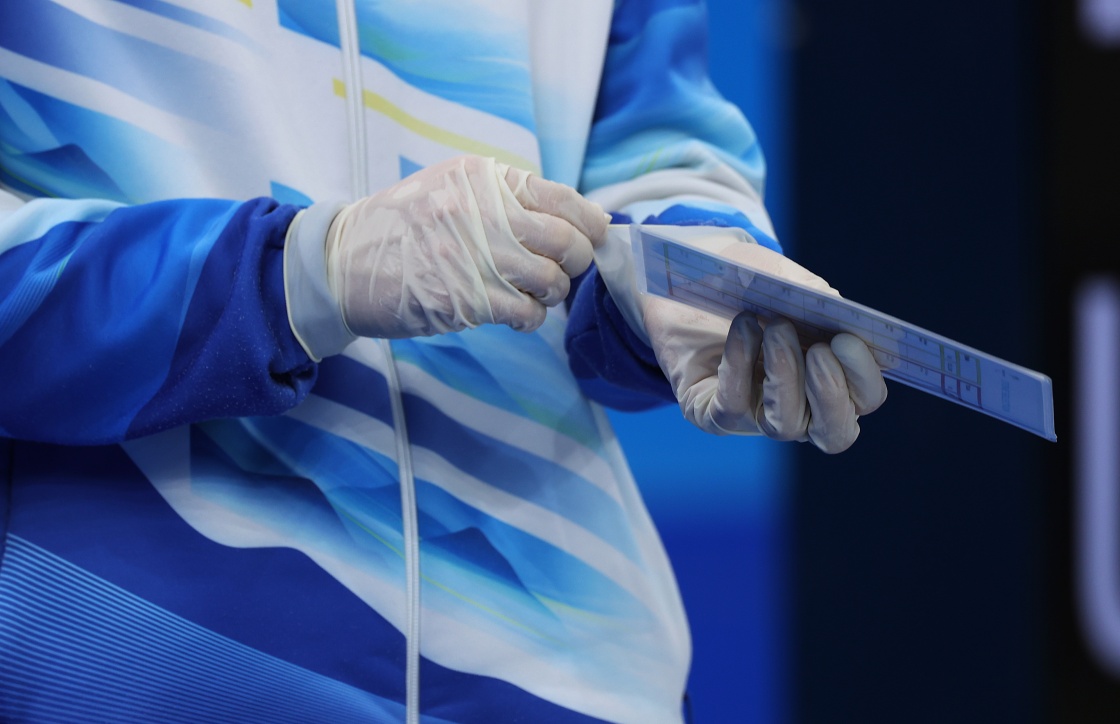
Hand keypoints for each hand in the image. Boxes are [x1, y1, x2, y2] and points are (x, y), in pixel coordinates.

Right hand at [309, 155, 608, 347]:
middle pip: (567, 241)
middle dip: (578, 262)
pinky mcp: (465, 299)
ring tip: (533, 294)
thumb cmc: (402, 229)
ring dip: (552, 294)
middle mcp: (484, 212)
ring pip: (551, 280)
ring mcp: (474, 257)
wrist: (341, 263)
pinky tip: (517, 316)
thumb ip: (505, 199)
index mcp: (484, 180)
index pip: (563, 198)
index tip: (596, 238)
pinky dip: (532, 319)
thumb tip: (574, 219)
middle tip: (565, 272)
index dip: (591, 223)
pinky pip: (526, 313)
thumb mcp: (451, 190)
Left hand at [640, 233, 886, 452]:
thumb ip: (813, 296)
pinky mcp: (711, 414)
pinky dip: (740, 366)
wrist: (688, 278)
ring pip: (785, 426)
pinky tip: (743, 328)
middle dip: (832, 393)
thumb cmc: (748, 281)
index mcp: (830, 376)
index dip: (863, 379)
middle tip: (819, 349)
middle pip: (834, 432)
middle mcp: (799, 406)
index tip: (847, 340)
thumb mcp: (784, 278)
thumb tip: (835, 311)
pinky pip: (732, 407)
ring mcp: (754, 416)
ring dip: (786, 375)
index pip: (864, 399)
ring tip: (777, 327)